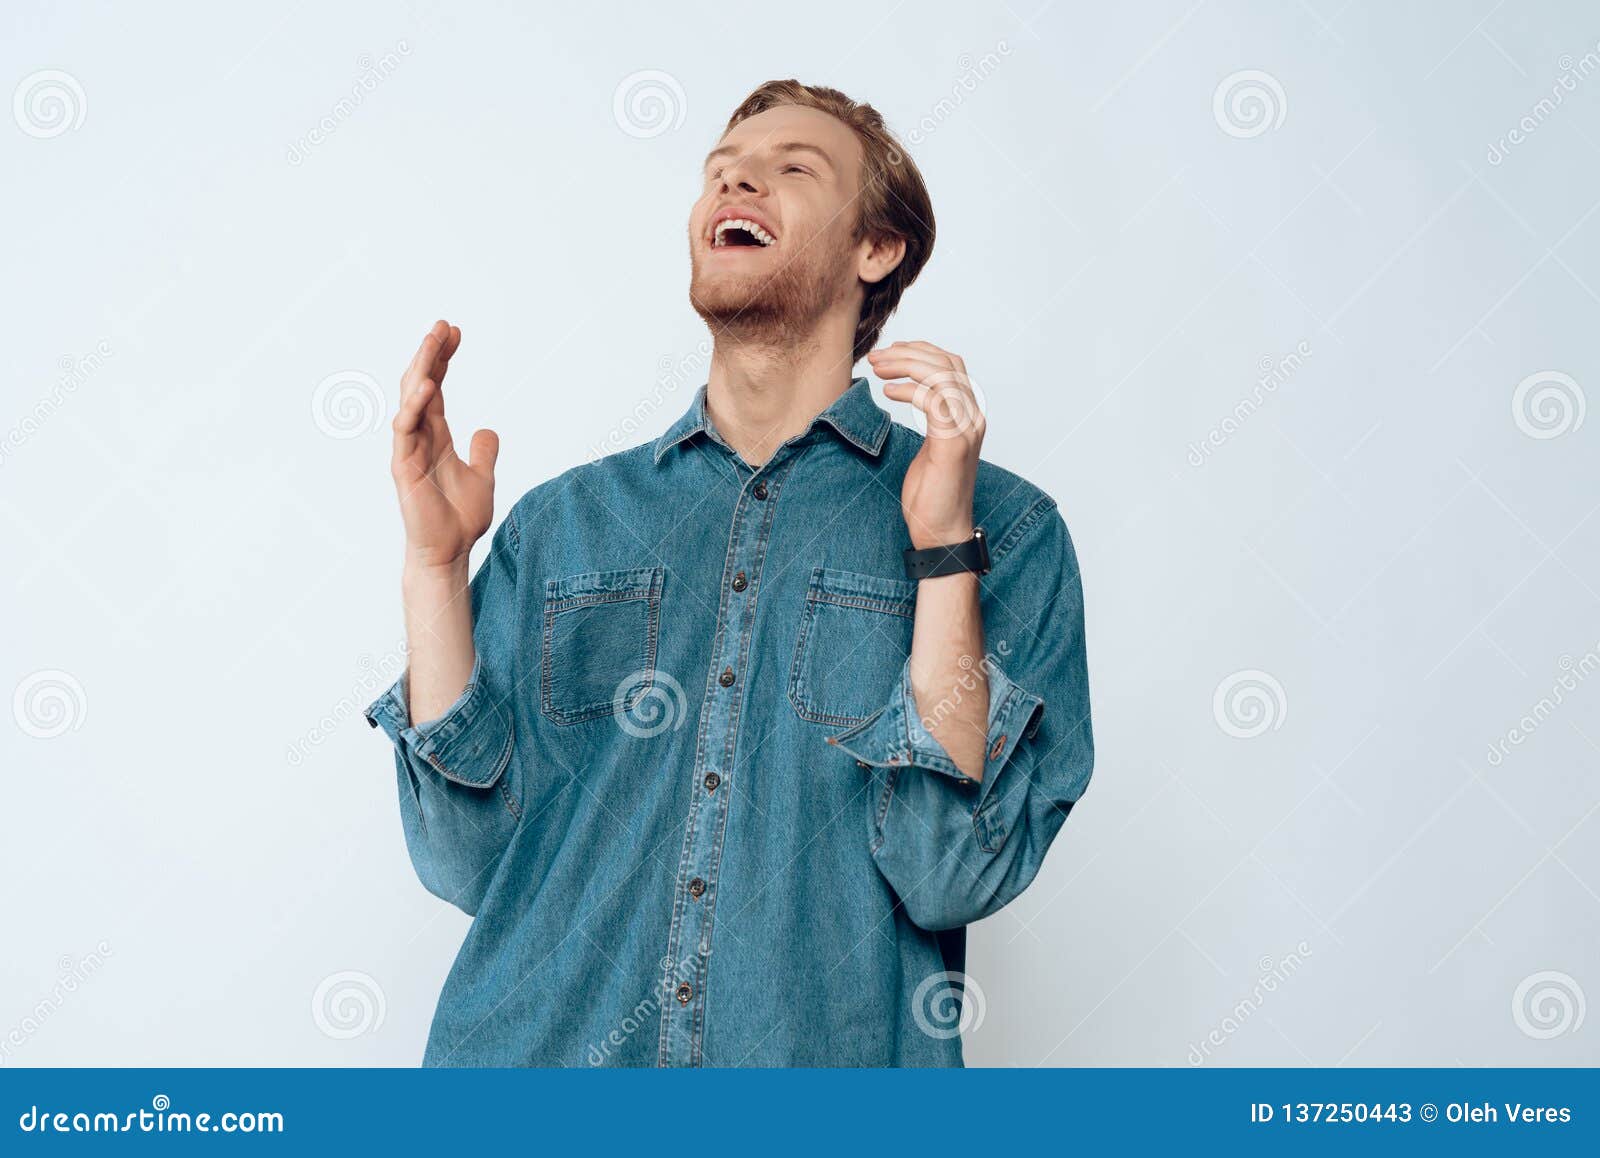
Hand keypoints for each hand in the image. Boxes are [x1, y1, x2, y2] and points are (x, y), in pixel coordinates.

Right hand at [390, 319, 497, 570]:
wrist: (449, 552)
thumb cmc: (459, 519)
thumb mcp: (482, 477)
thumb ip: (483, 452)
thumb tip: (487, 430)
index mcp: (435, 435)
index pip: (435, 387)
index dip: (443, 359)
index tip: (455, 332)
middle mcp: (419, 437)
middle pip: (420, 384)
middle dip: (430, 353)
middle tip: (443, 325)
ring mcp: (408, 450)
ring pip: (409, 400)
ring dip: (421, 368)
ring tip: (433, 341)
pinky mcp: (404, 467)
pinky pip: (406, 430)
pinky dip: (414, 406)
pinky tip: (428, 385)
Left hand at [866, 341, 984, 549]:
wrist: (942, 532)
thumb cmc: (933, 493)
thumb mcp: (931, 444)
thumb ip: (931, 417)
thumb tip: (910, 391)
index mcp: (969, 414)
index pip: (951, 364)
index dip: (920, 351)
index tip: (890, 352)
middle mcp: (973, 417)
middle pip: (947, 363)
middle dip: (908, 353)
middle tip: (877, 357)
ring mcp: (966, 430)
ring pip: (941, 376)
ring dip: (906, 365)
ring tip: (878, 369)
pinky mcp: (953, 444)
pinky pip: (933, 402)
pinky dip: (908, 391)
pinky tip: (888, 394)